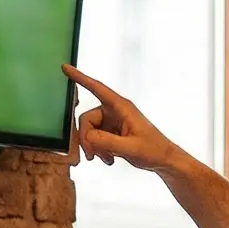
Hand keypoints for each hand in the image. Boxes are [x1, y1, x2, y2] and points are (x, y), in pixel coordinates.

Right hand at [65, 66, 180, 172]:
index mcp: (121, 107)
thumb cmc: (153, 149)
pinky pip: (95, 138)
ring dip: (94, 147)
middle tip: (92, 156)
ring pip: (90, 131)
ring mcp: (113, 121)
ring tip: (105, 159)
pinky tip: (108, 159)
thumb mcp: (130, 148)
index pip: (97, 88)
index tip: (65, 68)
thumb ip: (108, 142)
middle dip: (87, 139)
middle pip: (87, 119)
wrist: (163, 159)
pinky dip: (98, 149)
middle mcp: (115, 111)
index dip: (80, 78)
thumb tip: (88, 137)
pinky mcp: (112, 131)